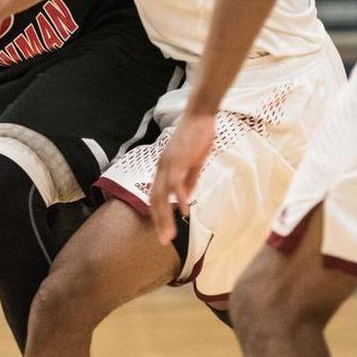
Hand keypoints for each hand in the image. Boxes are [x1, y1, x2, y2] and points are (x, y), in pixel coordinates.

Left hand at [148, 110, 215, 243]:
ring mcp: (169, 164)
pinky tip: (184, 210)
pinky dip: (179, 198)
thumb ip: (189, 180)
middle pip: (155, 200)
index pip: (156, 197)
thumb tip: (186, 199)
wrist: (200, 116)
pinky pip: (176, 182)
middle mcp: (161, 168)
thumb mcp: (193, 163)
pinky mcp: (179, 160)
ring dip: (165, 216)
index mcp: (163, 170)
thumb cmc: (197, 138)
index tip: (163, 232)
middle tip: (163, 241)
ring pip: (162, 195)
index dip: (157, 215)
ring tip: (170, 234)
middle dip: (158, 222)